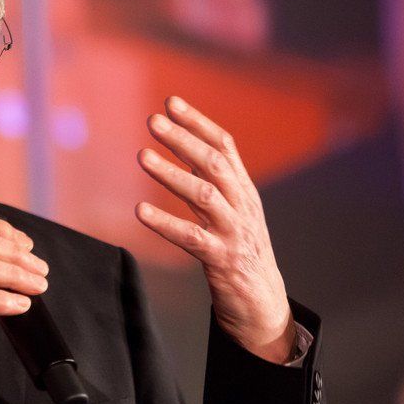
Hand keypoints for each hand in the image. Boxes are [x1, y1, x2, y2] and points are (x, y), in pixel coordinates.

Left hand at [135, 95, 294, 362]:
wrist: (263, 302)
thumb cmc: (240, 249)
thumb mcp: (233, 208)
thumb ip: (213, 178)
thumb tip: (185, 144)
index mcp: (243, 188)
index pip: (223, 145)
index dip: (198, 122)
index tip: (170, 102)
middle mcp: (241, 204)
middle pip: (213, 163)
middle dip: (182, 139)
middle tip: (152, 121)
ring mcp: (233, 231)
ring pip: (204, 195)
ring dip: (171, 173)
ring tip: (142, 156)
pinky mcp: (222, 259)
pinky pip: (191, 238)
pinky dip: (165, 222)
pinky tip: (140, 212)